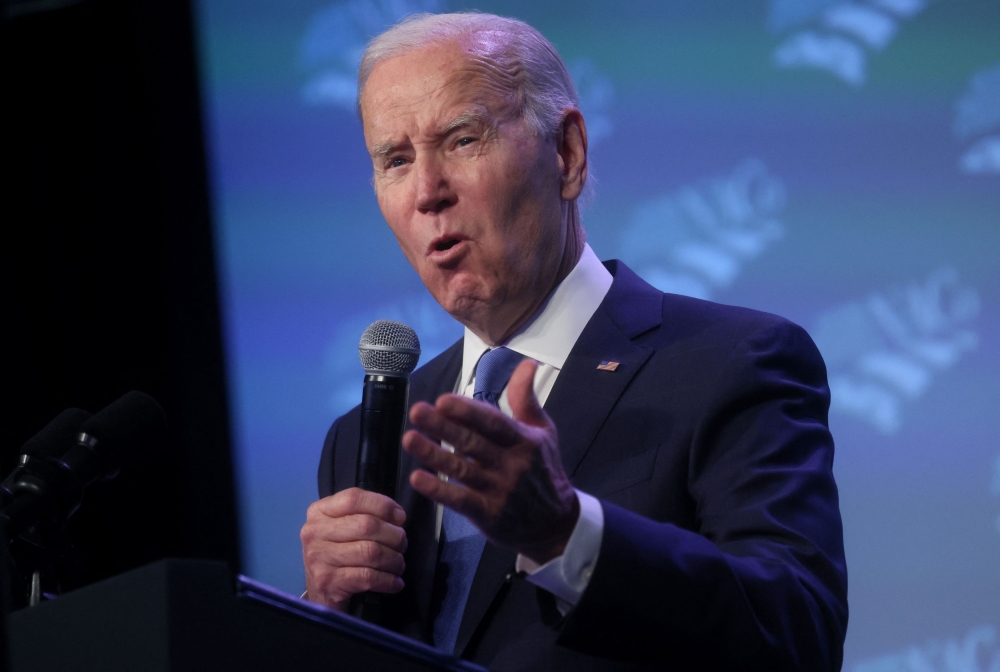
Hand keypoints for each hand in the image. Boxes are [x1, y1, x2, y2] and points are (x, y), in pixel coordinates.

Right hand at [300, 487, 407, 610]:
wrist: (320, 594)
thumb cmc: (337, 554)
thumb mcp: (342, 528)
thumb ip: (364, 515)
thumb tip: (397, 516)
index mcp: (319, 512)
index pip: (354, 498)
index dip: (383, 505)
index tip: (400, 517)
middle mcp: (314, 532)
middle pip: (366, 525)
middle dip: (393, 536)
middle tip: (402, 545)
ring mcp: (319, 558)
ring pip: (370, 552)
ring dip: (394, 559)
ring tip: (399, 564)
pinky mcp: (328, 582)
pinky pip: (368, 577)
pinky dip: (388, 580)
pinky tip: (395, 582)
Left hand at [403, 359, 578, 564]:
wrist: (556, 524)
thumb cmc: (544, 470)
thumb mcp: (543, 432)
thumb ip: (526, 399)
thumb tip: (527, 363)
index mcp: (523, 441)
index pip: (493, 423)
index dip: (468, 411)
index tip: (443, 399)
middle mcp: (511, 465)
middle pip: (472, 443)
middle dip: (443, 426)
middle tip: (416, 411)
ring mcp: (498, 491)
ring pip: (462, 470)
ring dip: (433, 454)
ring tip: (409, 439)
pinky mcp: (488, 514)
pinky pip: (460, 500)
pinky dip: (438, 489)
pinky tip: (418, 477)